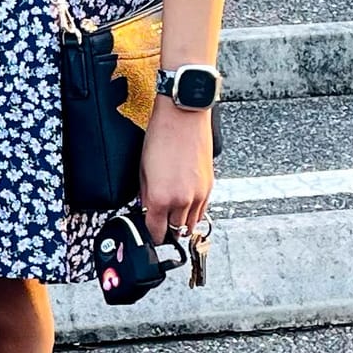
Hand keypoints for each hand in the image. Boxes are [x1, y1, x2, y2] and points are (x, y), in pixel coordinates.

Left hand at [138, 100, 213, 246]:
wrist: (184, 117)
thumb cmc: (161, 136)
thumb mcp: (142, 169)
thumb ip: (145, 195)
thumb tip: (146, 209)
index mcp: (160, 198)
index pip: (156, 232)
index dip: (150, 236)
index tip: (148, 233)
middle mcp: (182, 201)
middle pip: (175, 232)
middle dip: (166, 231)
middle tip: (159, 225)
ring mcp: (199, 195)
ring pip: (191, 225)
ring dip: (181, 224)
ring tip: (172, 217)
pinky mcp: (209, 187)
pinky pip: (202, 211)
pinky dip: (193, 213)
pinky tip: (185, 206)